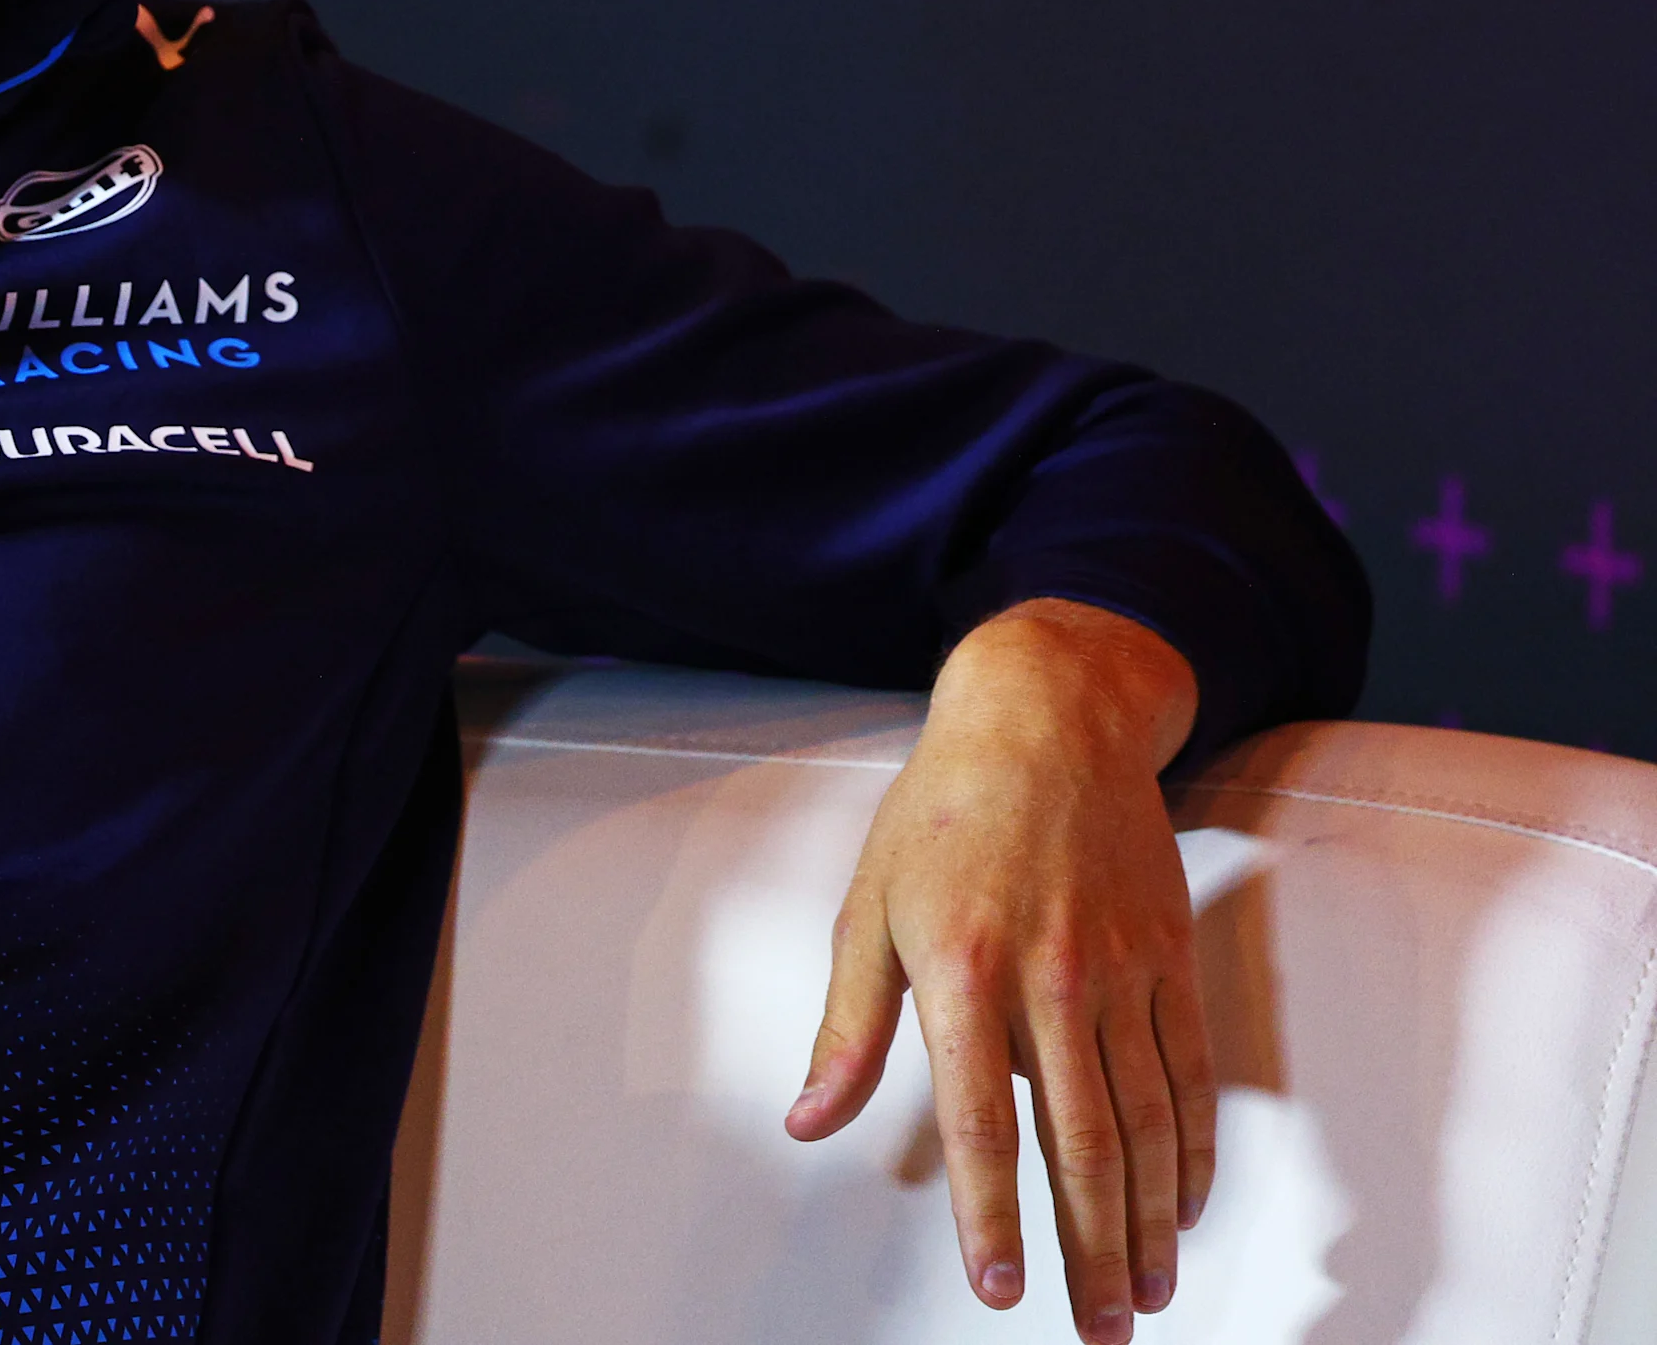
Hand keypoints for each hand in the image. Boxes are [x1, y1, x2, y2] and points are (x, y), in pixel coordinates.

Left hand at [784, 599, 1208, 1344]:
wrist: (1047, 719)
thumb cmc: (941, 814)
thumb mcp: (867, 908)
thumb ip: (847, 1027)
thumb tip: (808, 1121)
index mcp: (962, 969)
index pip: (982, 1124)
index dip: (992, 1217)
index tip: (1001, 1289)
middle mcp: (1051, 978)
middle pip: (1082, 1143)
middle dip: (1092, 1250)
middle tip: (1097, 1326)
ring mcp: (1123, 969)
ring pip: (1147, 1122)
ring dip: (1150, 1219)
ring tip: (1146, 1291)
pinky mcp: (1171, 956)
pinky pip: (1192, 1073)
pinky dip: (1194, 1149)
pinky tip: (1185, 1204)